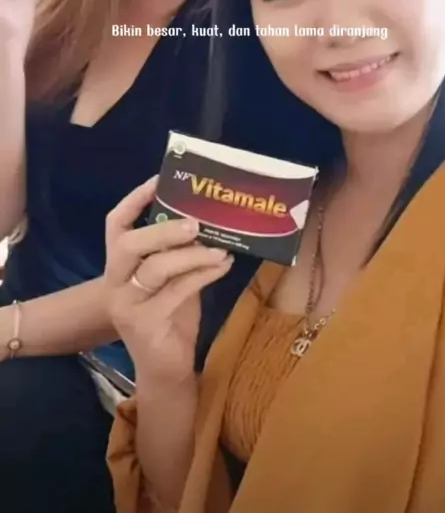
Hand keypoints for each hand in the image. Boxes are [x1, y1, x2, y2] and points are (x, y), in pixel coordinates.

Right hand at [105, 176, 233, 382]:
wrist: (166, 370)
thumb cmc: (171, 318)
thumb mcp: (173, 279)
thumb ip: (179, 253)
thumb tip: (210, 219)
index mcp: (119, 266)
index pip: (116, 224)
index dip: (134, 199)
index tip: (160, 179)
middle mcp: (115, 282)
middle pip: (129, 243)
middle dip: (163, 228)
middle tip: (195, 222)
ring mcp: (127, 304)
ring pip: (157, 267)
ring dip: (192, 254)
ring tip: (220, 247)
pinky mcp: (145, 323)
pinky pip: (178, 290)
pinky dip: (204, 274)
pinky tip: (224, 265)